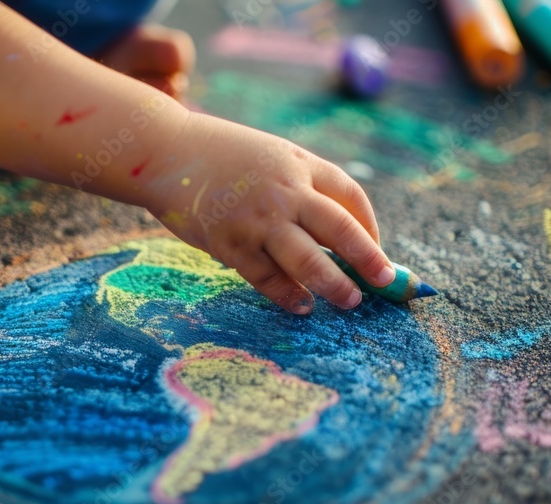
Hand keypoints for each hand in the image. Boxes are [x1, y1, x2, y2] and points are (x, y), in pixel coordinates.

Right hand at [142, 112, 394, 313]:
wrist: (165, 152)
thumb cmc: (219, 156)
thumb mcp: (269, 155)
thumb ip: (299, 184)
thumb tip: (332, 231)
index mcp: (298, 164)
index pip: (349, 196)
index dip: (369, 226)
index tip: (376, 249)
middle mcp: (284, 191)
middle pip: (340, 229)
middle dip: (367, 259)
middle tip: (385, 282)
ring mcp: (257, 219)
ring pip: (308, 259)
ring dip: (333, 284)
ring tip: (349, 302)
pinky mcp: (230, 244)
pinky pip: (267, 277)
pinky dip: (288, 294)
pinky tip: (302, 304)